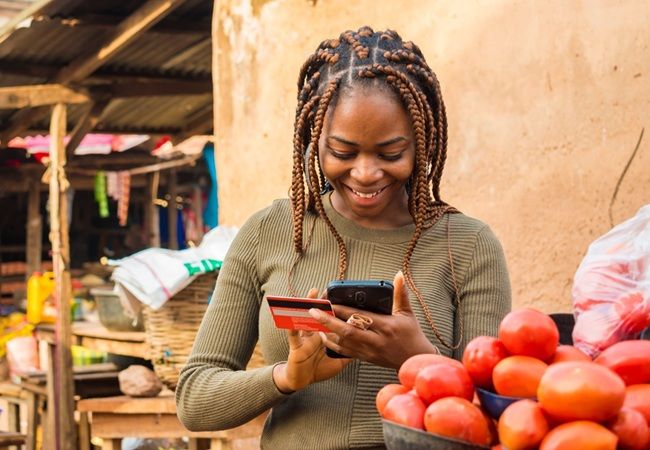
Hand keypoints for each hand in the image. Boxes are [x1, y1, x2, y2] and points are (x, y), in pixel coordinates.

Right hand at [273, 288, 351, 392]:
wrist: (301, 382)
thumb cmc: (319, 370)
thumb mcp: (339, 362)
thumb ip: (351, 353)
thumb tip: (366, 346)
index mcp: (325, 335)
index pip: (332, 320)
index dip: (337, 309)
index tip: (343, 298)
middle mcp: (315, 334)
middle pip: (320, 315)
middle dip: (323, 302)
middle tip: (328, 290)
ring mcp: (305, 339)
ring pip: (306, 318)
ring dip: (307, 307)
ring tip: (312, 295)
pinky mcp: (296, 347)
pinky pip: (293, 336)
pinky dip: (292, 328)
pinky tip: (292, 320)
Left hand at [309, 271, 438, 368]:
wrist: (415, 360)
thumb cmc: (412, 335)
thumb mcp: (407, 313)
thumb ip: (401, 293)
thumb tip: (399, 274)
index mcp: (386, 326)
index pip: (360, 317)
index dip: (343, 310)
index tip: (329, 302)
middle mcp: (376, 340)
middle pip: (348, 331)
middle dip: (328, 322)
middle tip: (313, 312)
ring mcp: (370, 351)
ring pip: (344, 344)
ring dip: (328, 334)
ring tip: (314, 324)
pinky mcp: (366, 358)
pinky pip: (347, 352)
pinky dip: (334, 345)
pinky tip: (325, 338)